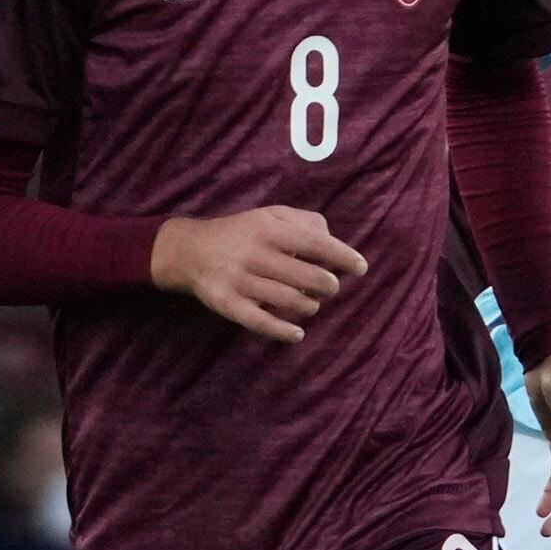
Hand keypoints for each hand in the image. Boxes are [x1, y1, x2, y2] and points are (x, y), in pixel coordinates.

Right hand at [149, 205, 362, 340]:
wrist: (189, 250)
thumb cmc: (240, 233)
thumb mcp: (270, 215)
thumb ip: (304, 222)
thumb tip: (333, 240)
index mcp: (269, 230)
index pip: (316, 244)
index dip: (343, 257)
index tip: (361, 268)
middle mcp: (256, 254)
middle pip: (307, 276)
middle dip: (327, 285)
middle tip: (329, 287)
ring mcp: (241, 281)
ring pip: (289, 301)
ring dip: (309, 306)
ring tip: (311, 304)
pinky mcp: (228, 304)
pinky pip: (261, 323)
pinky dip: (283, 332)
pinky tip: (297, 334)